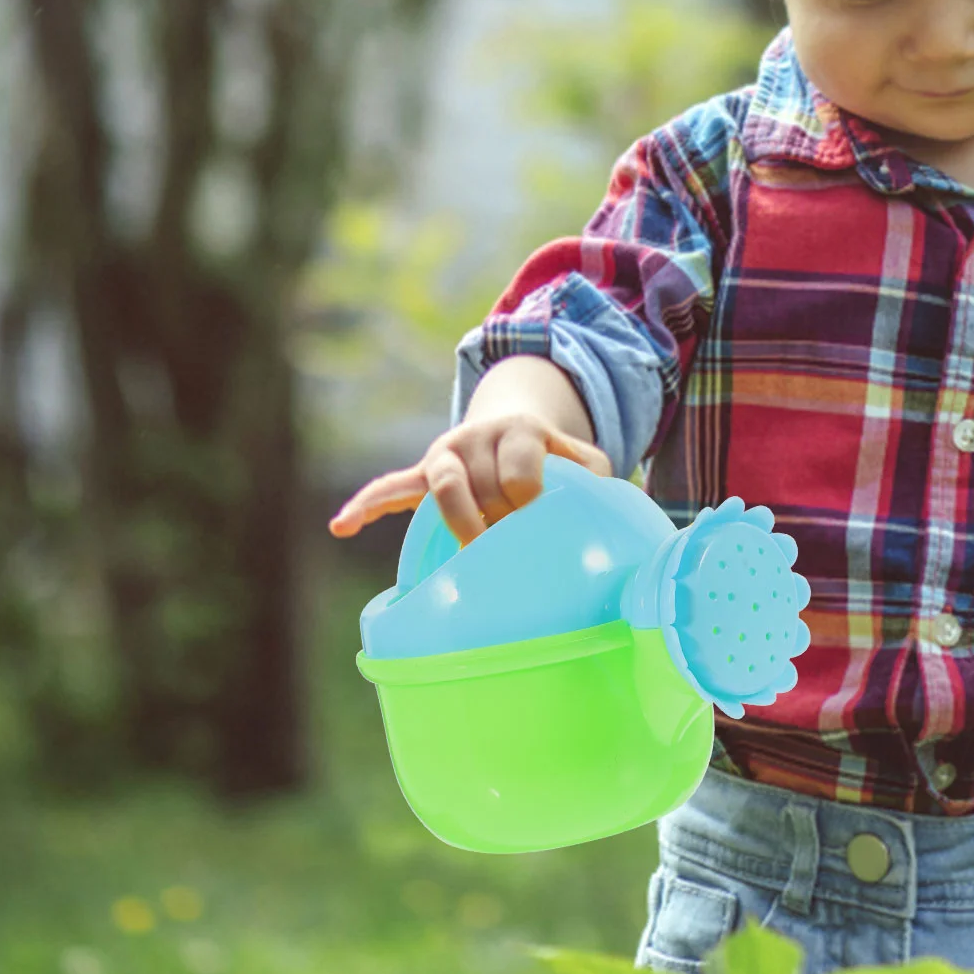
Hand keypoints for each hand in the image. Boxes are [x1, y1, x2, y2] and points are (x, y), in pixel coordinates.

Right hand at [328, 413, 611, 543]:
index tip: (535, 518)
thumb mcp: (586, 461)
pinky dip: (367, 505)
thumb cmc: (559, 461)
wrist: (519, 429)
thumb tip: (632, 512)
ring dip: (455, 518)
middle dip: (494, 516)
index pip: (521, 468)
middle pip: (481, 483)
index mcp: (524, 432)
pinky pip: (391, 487)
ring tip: (469, 544)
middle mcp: (480, 437)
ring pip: (441, 485)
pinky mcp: (424, 472)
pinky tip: (341, 526)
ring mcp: (448, 455)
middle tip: (508, 543)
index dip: (528, 496)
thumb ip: (602, 479)